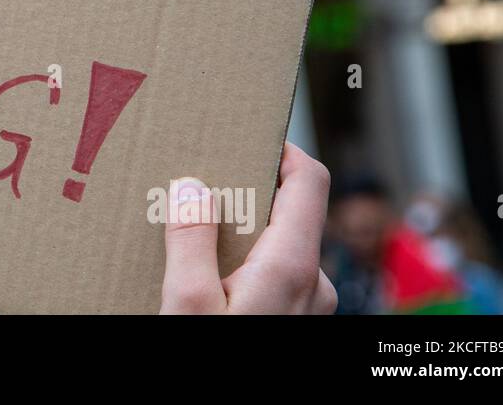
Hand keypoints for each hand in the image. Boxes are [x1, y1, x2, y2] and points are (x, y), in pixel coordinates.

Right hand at [160, 142, 336, 313]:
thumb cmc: (217, 361)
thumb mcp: (189, 305)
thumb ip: (191, 243)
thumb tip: (191, 188)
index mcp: (291, 267)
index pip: (308, 181)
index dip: (282, 151)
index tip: (248, 140)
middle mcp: (313, 283)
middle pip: (289, 215)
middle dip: (246, 197)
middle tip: (201, 192)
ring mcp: (309, 306)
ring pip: (280, 249)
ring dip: (243, 238)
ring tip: (196, 244)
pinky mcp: (296, 320)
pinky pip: (277, 279)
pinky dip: (247, 267)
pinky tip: (210, 281)